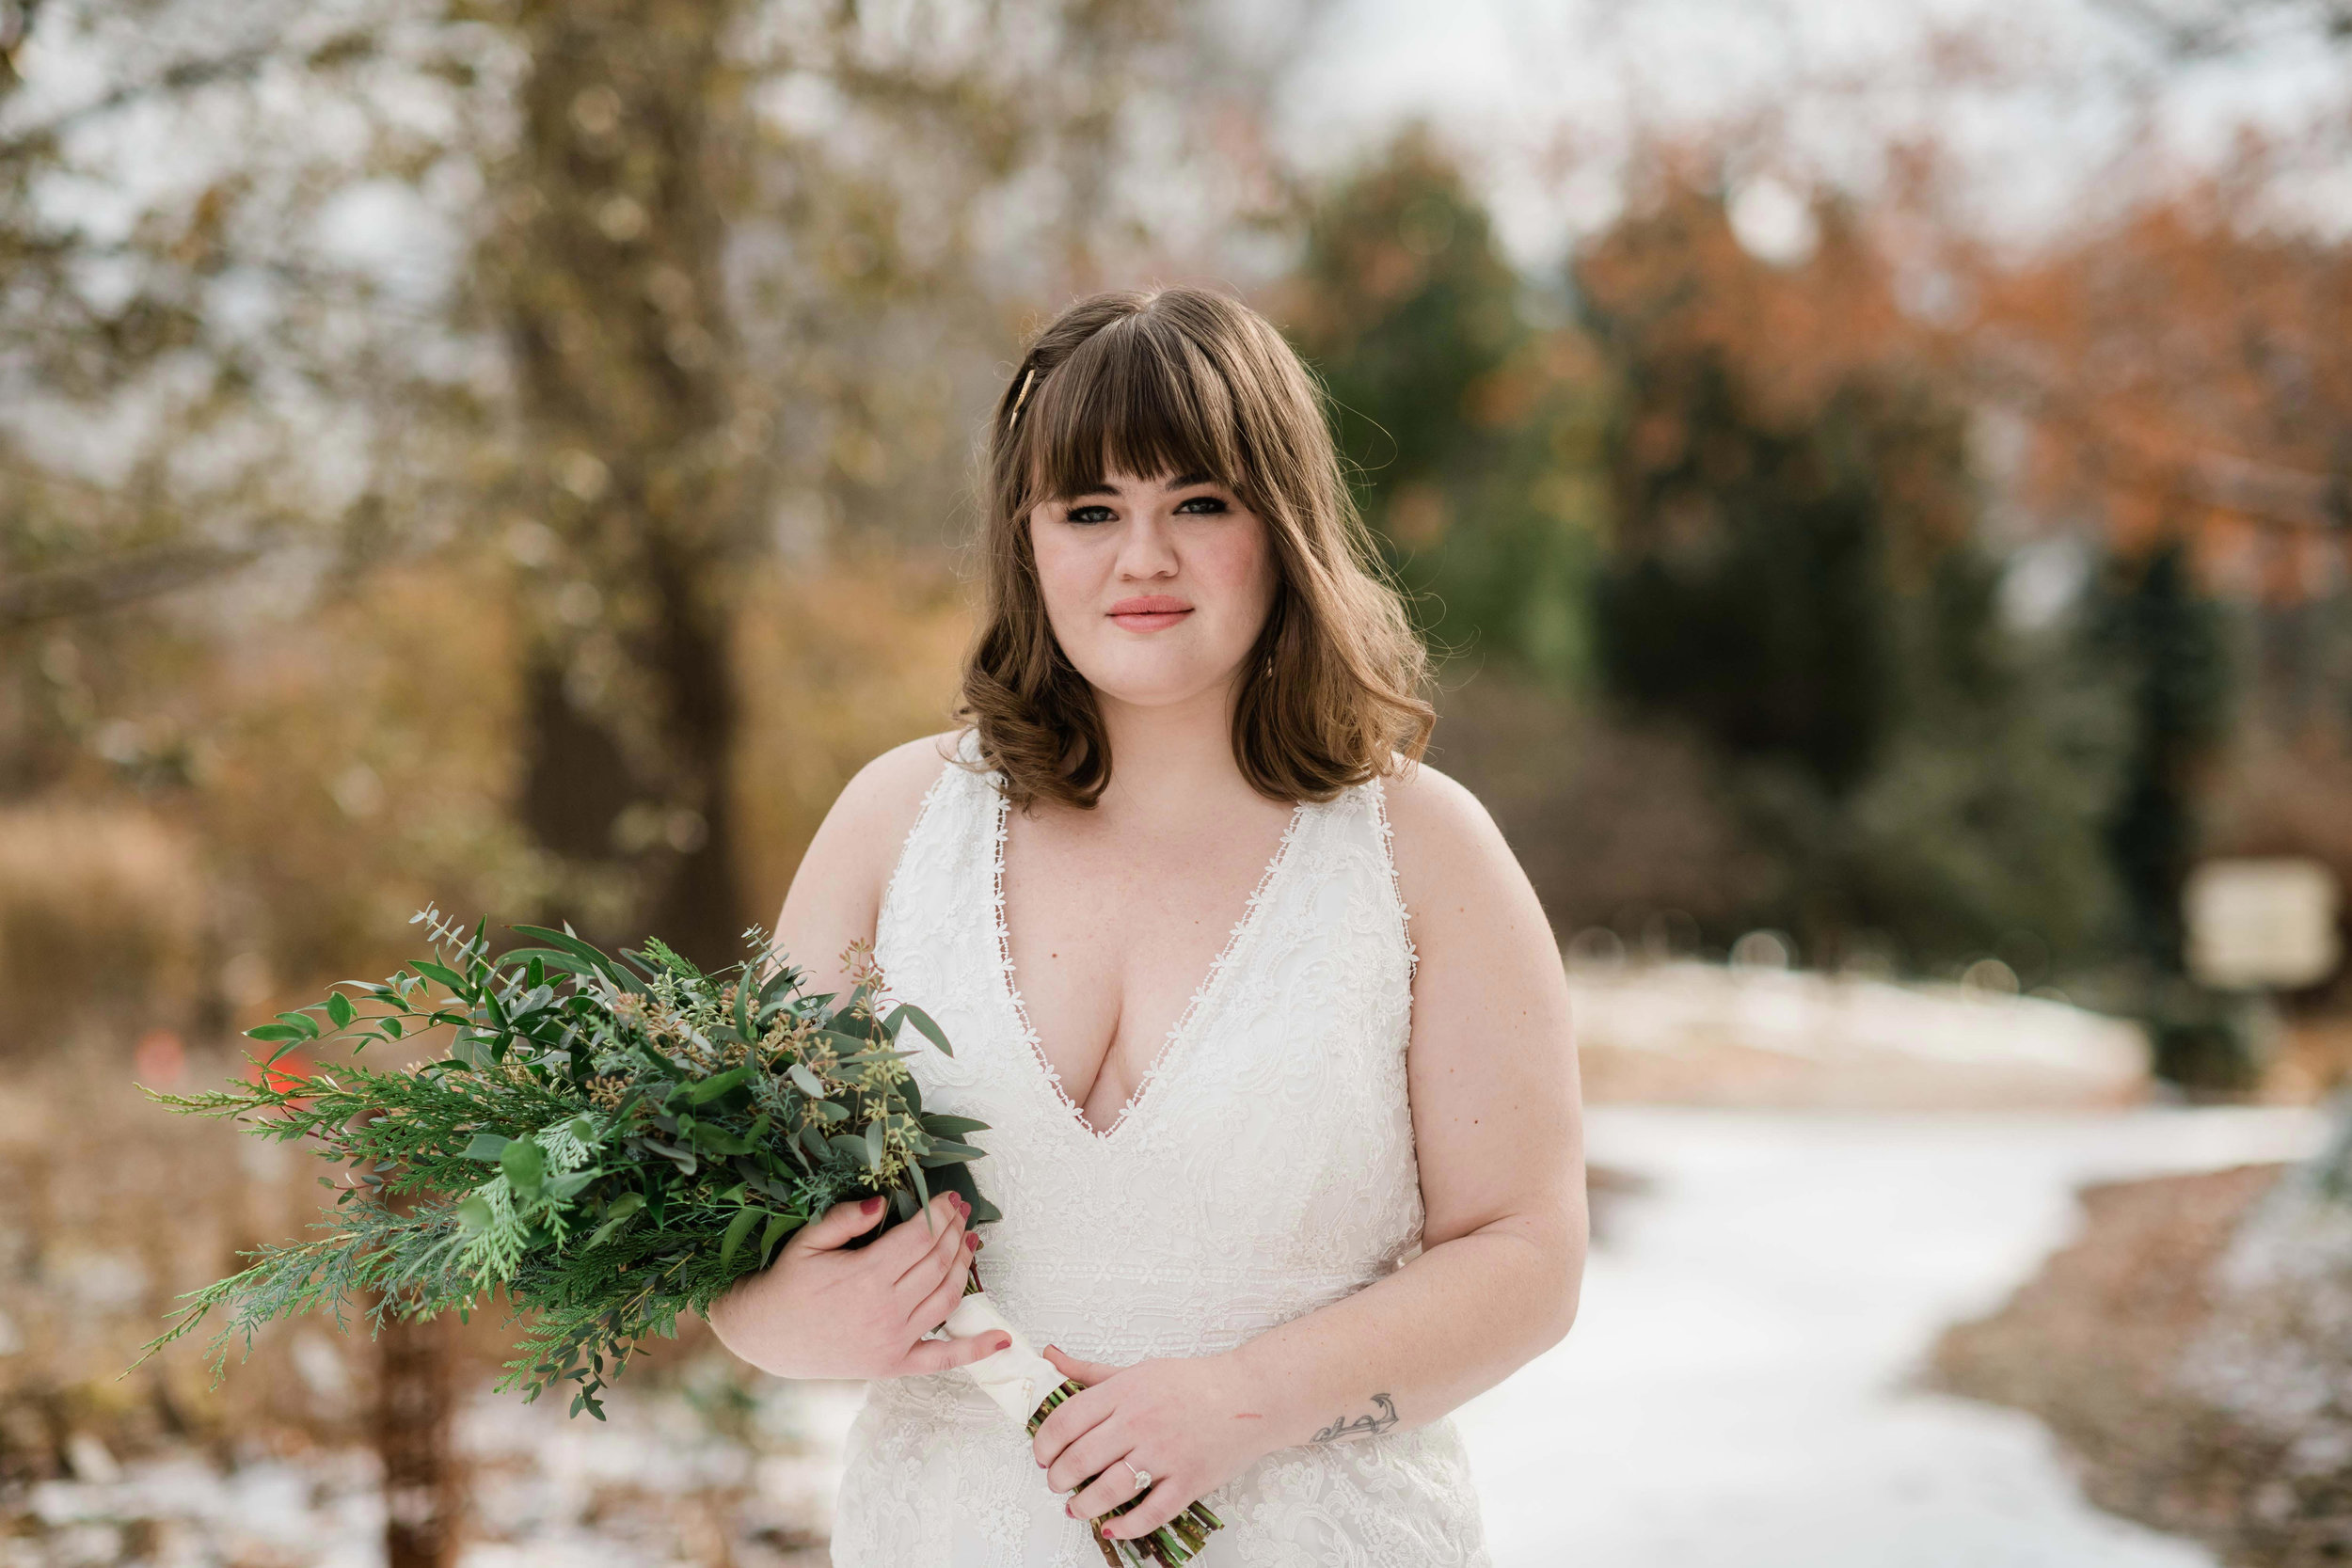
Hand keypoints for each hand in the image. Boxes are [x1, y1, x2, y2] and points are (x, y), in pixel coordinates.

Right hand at [706, 1192, 1008, 1379]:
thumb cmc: (784, 1284)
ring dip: (966, 1267)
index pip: (921, 1237)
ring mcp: (892, 1341)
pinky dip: (975, 1351)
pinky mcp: (892, 1365)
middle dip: (955, 1231)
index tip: (950, 1197)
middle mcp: (885, 1310)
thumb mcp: (806, 1242)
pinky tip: (1002, 1339)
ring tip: (971, 1243)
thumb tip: (884, 1202)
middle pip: (938, 1263)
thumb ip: (846, 1218)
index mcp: (865, 1276)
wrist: (762, 1336)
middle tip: (962, 1211)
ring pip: (947, 1299)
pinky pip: (941, 1359)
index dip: (941, 1213)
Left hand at [1031, 1344, 1269, 1543]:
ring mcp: (1165, 1453)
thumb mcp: (1138, 1370)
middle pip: (1080, 1458)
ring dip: (1083, 1506)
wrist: (1251, 1396)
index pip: (1066, 1421)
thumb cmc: (1193, 1383)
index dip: (1043, 1444)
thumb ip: (1090, 1371)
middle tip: (1057, 1483)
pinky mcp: (1188, 1481)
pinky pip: (1150, 1513)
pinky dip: (1126, 1526)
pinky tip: (1112, 1526)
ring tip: (1075, 1508)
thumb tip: (1050, 1356)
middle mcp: (1140, 1422)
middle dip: (1058, 1478)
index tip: (1041, 1456)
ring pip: (1108, 1489)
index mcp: (1124, 1392)